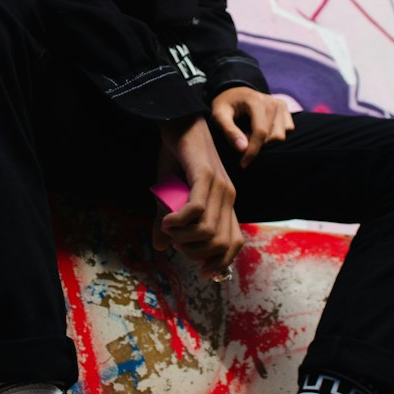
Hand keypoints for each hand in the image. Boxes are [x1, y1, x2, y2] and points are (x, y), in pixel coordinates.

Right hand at [152, 116, 242, 278]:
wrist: (178, 123)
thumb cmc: (176, 159)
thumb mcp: (169, 195)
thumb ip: (167, 222)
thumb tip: (160, 247)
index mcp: (225, 205)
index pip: (234, 244)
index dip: (219, 263)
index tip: (199, 270)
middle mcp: (228, 198)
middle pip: (219, 245)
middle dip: (193, 252)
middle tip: (174, 240)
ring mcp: (219, 187)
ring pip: (207, 231)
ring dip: (183, 237)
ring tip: (167, 226)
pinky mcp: (205, 176)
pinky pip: (196, 210)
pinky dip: (178, 221)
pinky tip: (166, 220)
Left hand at [211, 87, 294, 167]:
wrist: (234, 92)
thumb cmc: (224, 105)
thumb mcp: (219, 116)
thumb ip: (229, 132)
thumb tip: (242, 149)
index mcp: (256, 101)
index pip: (260, 132)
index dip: (253, 151)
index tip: (243, 164)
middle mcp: (272, 102)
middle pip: (273, 136)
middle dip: (257, 145)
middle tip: (242, 140)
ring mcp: (281, 105)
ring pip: (281, 135)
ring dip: (265, 141)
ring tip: (250, 134)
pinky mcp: (285, 109)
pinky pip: (287, 130)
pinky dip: (273, 135)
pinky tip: (261, 130)